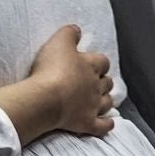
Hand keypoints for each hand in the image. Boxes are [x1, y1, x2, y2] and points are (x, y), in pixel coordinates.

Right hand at [21, 23, 118, 138]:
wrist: (46, 98)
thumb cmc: (51, 68)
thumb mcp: (58, 42)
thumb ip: (69, 33)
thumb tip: (77, 29)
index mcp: (91, 65)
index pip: (102, 61)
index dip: (99, 62)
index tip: (92, 63)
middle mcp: (96, 86)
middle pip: (107, 82)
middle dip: (103, 81)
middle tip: (94, 82)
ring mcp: (93, 106)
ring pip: (107, 103)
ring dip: (105, 101)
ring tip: (100, 101)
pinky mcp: (87, 123)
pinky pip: (103, 126)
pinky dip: (107, 125)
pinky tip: (108, 124)